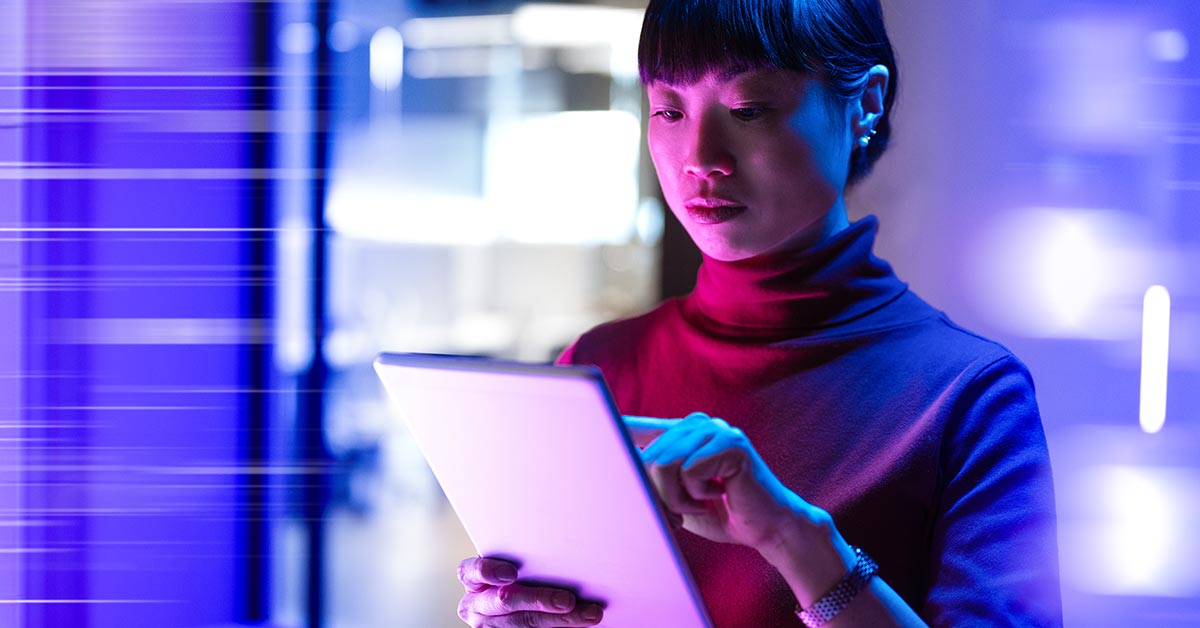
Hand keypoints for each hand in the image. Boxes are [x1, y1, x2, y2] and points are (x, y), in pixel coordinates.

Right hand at [456, 557, 603, 626]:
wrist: (506, 610)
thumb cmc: (514, 578)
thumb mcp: (509, 566)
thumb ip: (521, 559)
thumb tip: (559, 544)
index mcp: (473, 581)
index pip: (472, 572)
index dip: (489, 571)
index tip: (512, 573)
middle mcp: (476, 606)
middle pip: (505, 601)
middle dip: (539, 600)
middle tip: (568, 600)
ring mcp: (490, 627)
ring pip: (525, 624)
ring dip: (562, 621)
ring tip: (589, 614)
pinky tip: (580, 625)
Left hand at [624, 413, 834, 556]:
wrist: (767, 528)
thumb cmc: (720, 514)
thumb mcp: (676, 497)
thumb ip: (651, 480)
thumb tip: (615, 470)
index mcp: (682, 432)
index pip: (637, 427)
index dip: (612, 429)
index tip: (586, 419)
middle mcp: (697, 424)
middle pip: (648, 456)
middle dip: (659, 494)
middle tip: (681, 513)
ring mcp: (715, 429)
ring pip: (664, 463)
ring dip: (678, 498)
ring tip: (700, 504)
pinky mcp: (731, 443)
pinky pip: (689, 470)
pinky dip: (699, 494)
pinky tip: (721, 494)